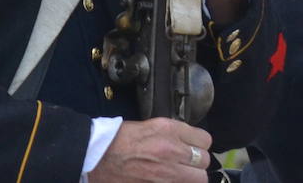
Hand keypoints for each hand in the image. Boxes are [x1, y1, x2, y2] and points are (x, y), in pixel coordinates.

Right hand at [87, 117, 211, 182]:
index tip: (194, 149)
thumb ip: (175, 133)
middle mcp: (171, 151)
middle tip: (188, 165)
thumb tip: (192, 142)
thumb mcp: (152, 126)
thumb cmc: (121, 140)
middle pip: (204, 161)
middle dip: (198, 164)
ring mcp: (164, 173)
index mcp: (170, 131)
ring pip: (198, 179)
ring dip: (190, 177)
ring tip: (180, 175)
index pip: (205, 140)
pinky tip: (169, 180)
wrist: (97, 157)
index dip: (200, 145)